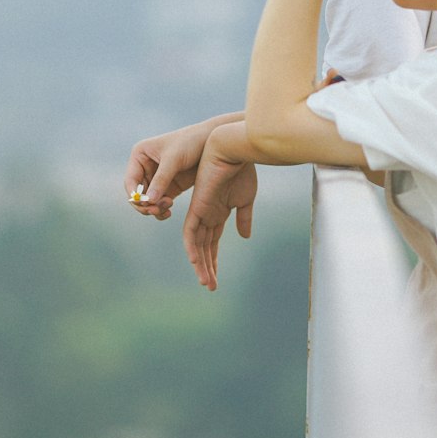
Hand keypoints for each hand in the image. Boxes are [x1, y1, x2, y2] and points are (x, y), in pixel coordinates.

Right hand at [124, 123, 212, 220]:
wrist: (213, 142)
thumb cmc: (191, 142)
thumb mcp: (174, 159)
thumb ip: (161, 179)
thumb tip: (148, 201)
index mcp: (140, 155)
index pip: (130, 181)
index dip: (135, 196)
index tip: (146, 204)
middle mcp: (145, 167)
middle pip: (137, 194)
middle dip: (145, 205)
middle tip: (157, 210)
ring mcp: (157, 178)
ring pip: (148, 201)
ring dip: (154, 208)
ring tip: (167, 208)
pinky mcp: (170, 186)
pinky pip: (159, 203)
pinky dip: (161, 209)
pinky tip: (169, 211)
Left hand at [183, 145, 257, 290]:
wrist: (233, 151)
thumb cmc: (241, 171)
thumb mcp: (246, 199)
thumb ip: (244, 219)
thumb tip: (245, 237)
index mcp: (218, 213)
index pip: (212, 242)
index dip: (213, 260)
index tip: (216, 278)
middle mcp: (207, 215)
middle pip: (203, 247)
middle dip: (207, 267)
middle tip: (210, 286)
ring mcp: (201, 212)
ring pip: (196, 245)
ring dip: (201, 265)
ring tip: (207, 283)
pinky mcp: (197, 207)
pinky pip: (190, 232)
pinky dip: (192, 248)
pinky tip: (197, 263)